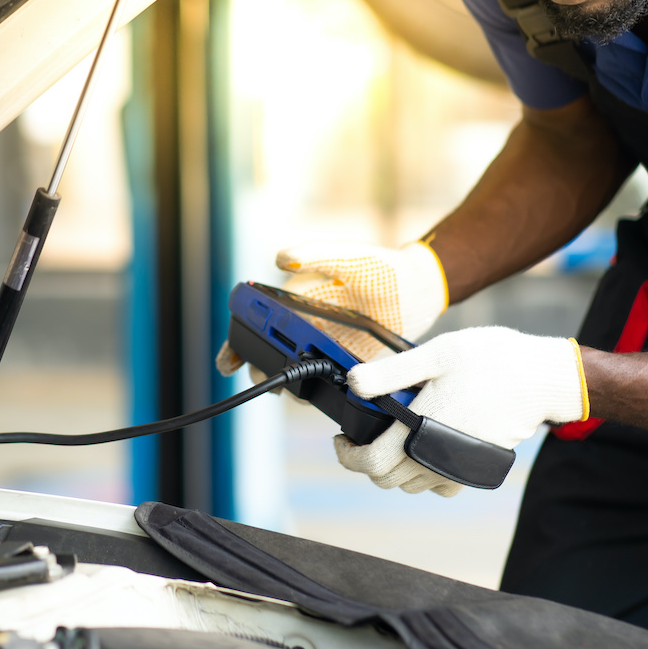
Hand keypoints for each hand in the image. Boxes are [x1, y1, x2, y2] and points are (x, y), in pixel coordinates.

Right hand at [215, 240, 449, 377]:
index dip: (237, 340)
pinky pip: (322, 380)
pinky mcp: (344, 362)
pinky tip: (317, 394)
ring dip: (288, 383)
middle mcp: (305, 323)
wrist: (420, 289)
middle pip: (270, 351)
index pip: (258, 319)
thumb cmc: (382, 265)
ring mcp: (324, 344)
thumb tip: (281, 257)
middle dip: (261, 368)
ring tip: (293, 389)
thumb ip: (317, 254)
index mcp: (297, 297)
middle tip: (267, 379)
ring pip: (294, 370)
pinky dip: (315, 389)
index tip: (227, 360)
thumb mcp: (349, 256)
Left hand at [335, 326, 587, 496]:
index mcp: (420, 428)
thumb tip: (354, 382)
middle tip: (363, 435)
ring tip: (393, 437)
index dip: (346, 454)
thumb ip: (391, 372)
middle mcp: (436, 456)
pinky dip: (425, 475)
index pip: (369, 462)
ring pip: (410, 485)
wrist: (541, 378)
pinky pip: (440, 486)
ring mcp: (457, 467)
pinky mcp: (475, 469)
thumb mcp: (437, 354)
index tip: (341, 439)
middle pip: (385, 479)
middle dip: (366, 460)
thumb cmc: (492, 361)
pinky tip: (424, 447)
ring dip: (394, 468)